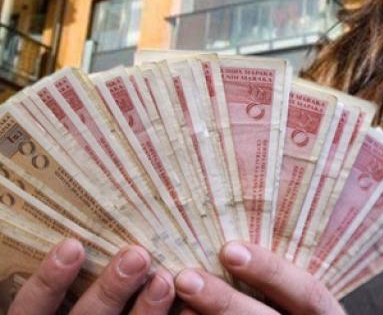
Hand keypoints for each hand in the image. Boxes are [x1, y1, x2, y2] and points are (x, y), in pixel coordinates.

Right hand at [10, 239, 173, 314]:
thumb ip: (68, 278)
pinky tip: (191, 307)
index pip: (32, 308)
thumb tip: (88, 234)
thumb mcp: (61, 301)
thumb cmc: (87, 305)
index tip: (72, 244)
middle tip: (137, 255)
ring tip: (165, 279)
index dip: (49, 279)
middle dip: (111, 290)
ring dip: (147, 311)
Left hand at [174, 241, 343, 314]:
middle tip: (187, 278)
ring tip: (179, 302)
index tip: (229, 250)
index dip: (270, 271)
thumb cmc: (294, 306)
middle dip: (225, 301)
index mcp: (326, 314)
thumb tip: (238, 239)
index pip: (307, 293)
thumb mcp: (301, 296)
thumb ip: (283, 277)